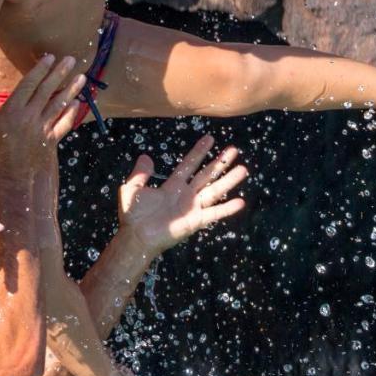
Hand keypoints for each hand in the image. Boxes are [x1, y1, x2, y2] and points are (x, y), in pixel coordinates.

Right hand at [0, 54, 85, 169]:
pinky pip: (64, 124)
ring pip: (59, 104)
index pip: (29, 84)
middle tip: (71, 60)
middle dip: (60, 73)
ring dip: (71, 89)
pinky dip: (71, 113)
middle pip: (47, 90)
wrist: (10, 181)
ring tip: (81, 77)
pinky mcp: (50, 141)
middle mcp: (29, 117)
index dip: (40, 69)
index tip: (50, 57)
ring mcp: (42, 129)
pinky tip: (78, 104)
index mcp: (11, 111)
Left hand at [118, 134, 247, 256]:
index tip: (210, 139)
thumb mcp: (132, 189)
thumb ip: (140, 173)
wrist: (136, 236)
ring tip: (243, 169)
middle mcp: (185, 195)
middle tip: (234, 150)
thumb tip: (145, 156)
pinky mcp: (195, 221)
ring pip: (214, 191)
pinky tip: (240, 202)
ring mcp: (192, 208)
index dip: (199, 152)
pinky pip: (213, 214)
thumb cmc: (133, 215)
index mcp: (172, 186)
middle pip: (206, 175)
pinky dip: (226, 209)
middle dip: (220, 163)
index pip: (189, 164)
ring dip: (228, 180)